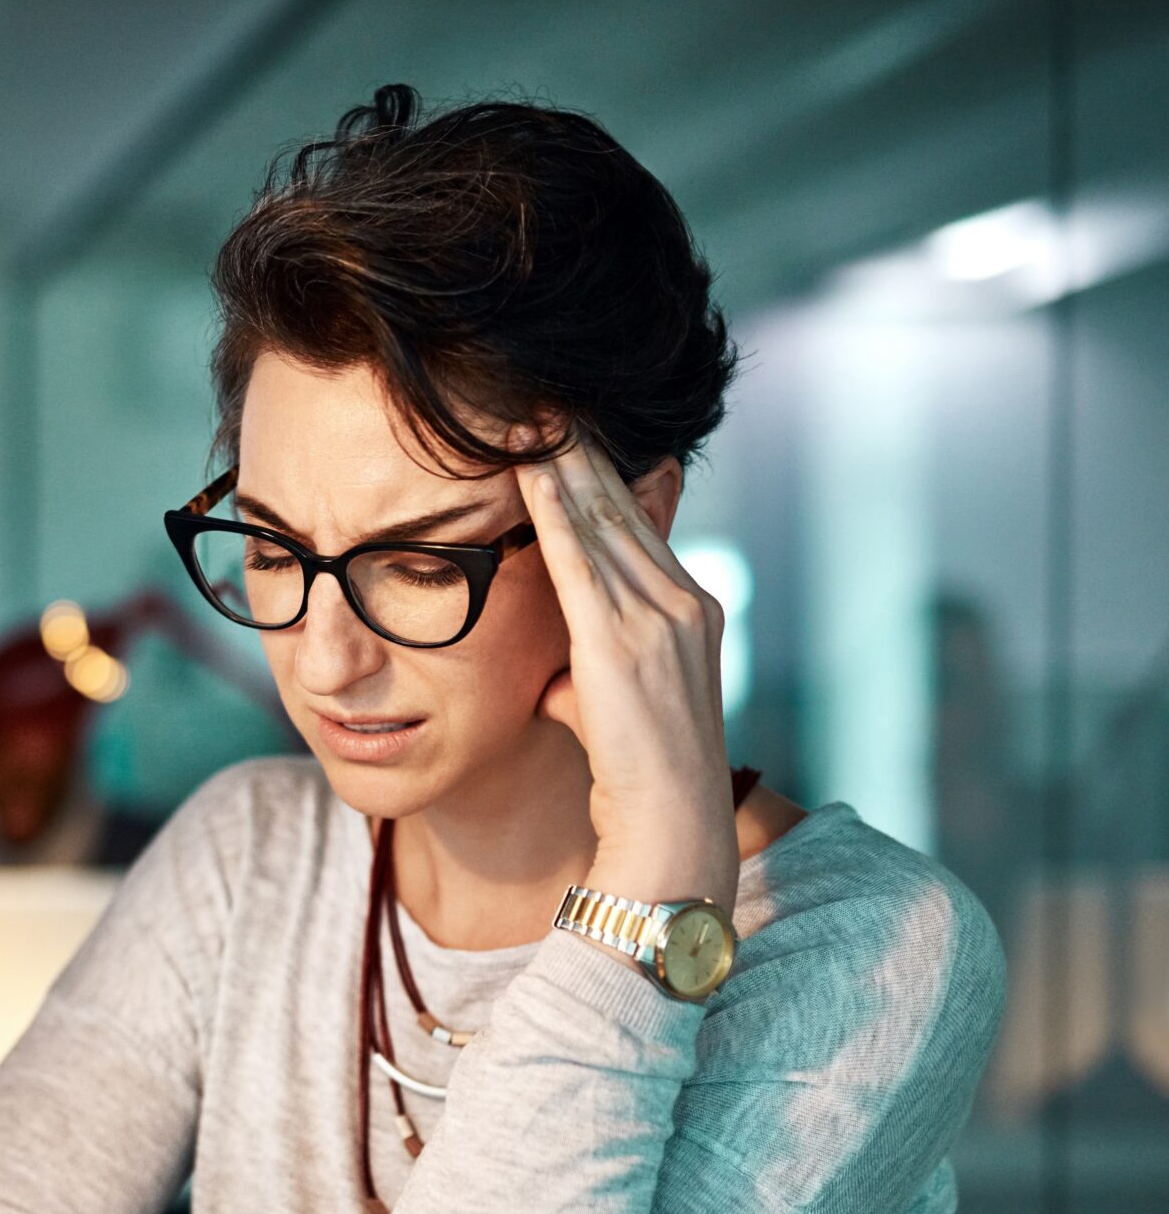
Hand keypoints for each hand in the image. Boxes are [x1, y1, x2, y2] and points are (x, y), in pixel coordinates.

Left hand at [518, 441, 735, 912]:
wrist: (671, 823)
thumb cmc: (630, 775)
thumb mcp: (604, 707)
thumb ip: (580, 677)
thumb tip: (544, 679)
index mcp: (686, 609)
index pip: (636, 522)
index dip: (598, 472)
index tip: (563, 425)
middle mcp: (683, 599)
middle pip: (622, 503)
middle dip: (580, 446)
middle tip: (542, 390)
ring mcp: (661, 616)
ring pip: (601, 516)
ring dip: (561, 459)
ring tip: (527, 408)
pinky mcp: (625, 640)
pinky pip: (579, 555)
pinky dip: (550, 506)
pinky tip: (525, 466)